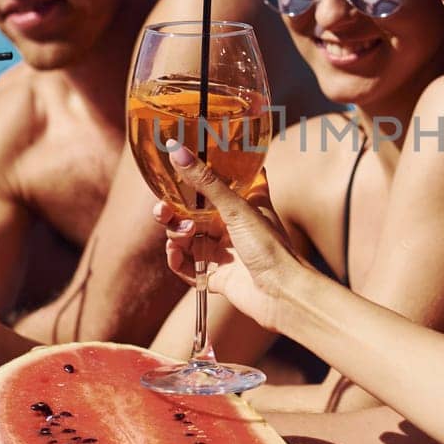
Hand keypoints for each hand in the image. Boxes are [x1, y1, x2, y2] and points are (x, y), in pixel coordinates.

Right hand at [154, 149, 298, 333]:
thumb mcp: (237, 208)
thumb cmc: (270, 246)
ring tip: (181, 235)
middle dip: (172, 210)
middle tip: (163, 209)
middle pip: (191, 212)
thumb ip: (206, 181)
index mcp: (242, 203)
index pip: (217, 182)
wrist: (281, 293)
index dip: (197, 175)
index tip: (177, 167)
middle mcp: (230, 225)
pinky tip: (175, 254)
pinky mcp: (215, 275)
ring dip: (175, 234)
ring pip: (185, 238)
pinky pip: (186, 266)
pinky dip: (177, 260)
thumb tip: (176, 150)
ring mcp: (222, 251)